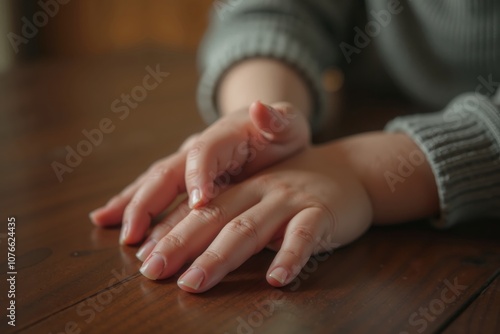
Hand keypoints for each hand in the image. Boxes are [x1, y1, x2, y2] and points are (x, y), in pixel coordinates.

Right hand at [89, 101, 309, 244]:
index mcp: (223, 136)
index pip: (205, 154)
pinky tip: (107, 218)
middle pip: (167, 171)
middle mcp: (197, 149)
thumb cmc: (279, 131)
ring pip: (152, 182)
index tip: (198, 204)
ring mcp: (186, 163)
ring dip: (131, 204)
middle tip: (133, 234)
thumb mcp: (288, 123)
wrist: (266, 129)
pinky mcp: (183, 177)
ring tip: (106, 223)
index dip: (199, 177)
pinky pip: (153, 190)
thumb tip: (259, 108)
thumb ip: (277, 119)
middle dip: (148, 202)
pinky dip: (130, 204)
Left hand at [135, 145, 372, 292]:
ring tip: (194, 282)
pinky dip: (290, 256)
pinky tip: (277, 279)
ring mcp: (290, 200)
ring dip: (220, 257)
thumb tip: (187, 244)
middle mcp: (260, 190)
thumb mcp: (260, 195)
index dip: (169, 231)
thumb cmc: (295, 190)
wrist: (349, 170)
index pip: (199, 210)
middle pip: (215, 218)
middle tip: (152, 270)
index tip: (142, 256)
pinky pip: (305, 236)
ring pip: (250, 228)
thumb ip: (229, 214)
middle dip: (180, 244)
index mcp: (241, 188)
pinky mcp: (320, 212)